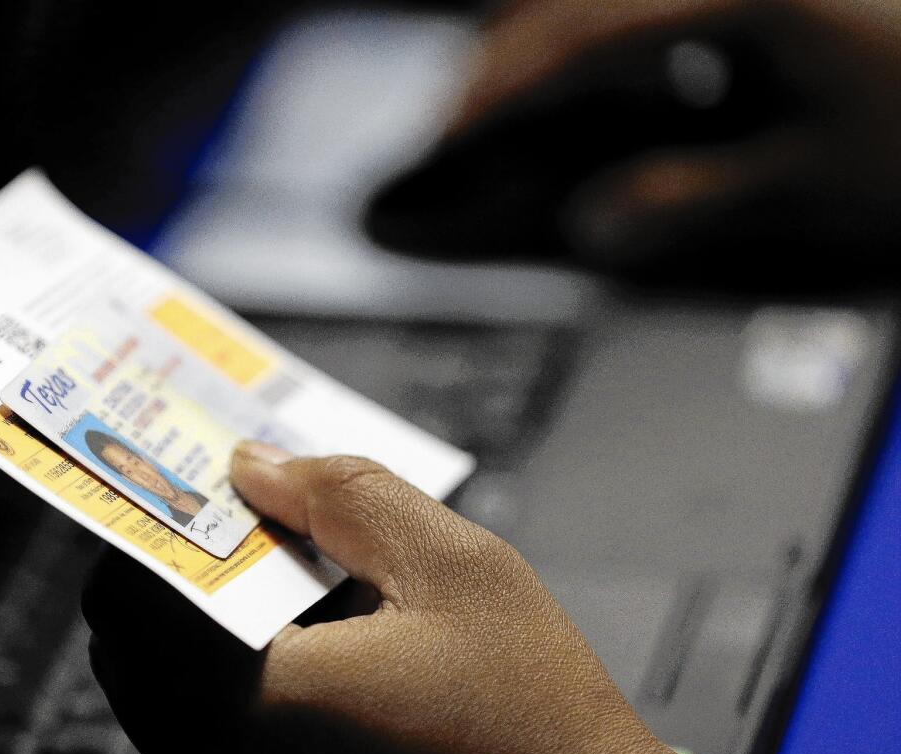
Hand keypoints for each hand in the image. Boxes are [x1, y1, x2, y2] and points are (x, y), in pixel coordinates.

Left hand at [84, 443, 737, 753]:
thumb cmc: (539, 716)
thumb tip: (252, 465)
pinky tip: (318, 647)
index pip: (129, 593)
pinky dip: (234, 678)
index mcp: (258, 712)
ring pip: (164, 690)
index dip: (152, 522)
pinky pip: (204, 736)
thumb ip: (345, 496)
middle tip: (250, 522)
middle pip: (132, 642)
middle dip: (186, 569)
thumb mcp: (457, 569)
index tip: (188, 482)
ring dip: (209, 623)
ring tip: (301, 583)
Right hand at [452, 0, 900, 269]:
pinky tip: (603, 82)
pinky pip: (651, 10)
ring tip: (508, 104)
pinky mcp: (759, 1)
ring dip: (550, 45)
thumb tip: (600, 222)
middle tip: (455, 124)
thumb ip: (693, 197)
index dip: (500, 90)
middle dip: (504, 61)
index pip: (579, 37)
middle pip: (577, 0)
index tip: (445, 135)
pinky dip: (607, 44)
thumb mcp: (818, 175)